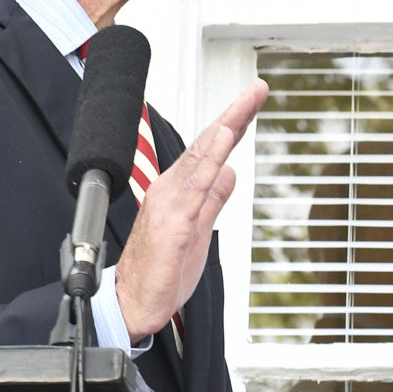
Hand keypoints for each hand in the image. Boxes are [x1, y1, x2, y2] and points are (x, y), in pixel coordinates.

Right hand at [115, 78, 268, 338]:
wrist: (135, 302)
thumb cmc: (162, 269)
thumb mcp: (201, 229)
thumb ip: (214, 198)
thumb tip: (231, 171)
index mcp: (181, 190)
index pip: (212, 149)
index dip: (234, 122)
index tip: (254, 98)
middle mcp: (173, 190)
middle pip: (208, 144)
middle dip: (234, 114)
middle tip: (257, 89)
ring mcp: (172, 204)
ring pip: (201, 159)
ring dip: (223, 129)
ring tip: (244, 105)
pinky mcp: (173, 224)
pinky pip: (195, 189)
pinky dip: (209, 163)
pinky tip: (222, 146)